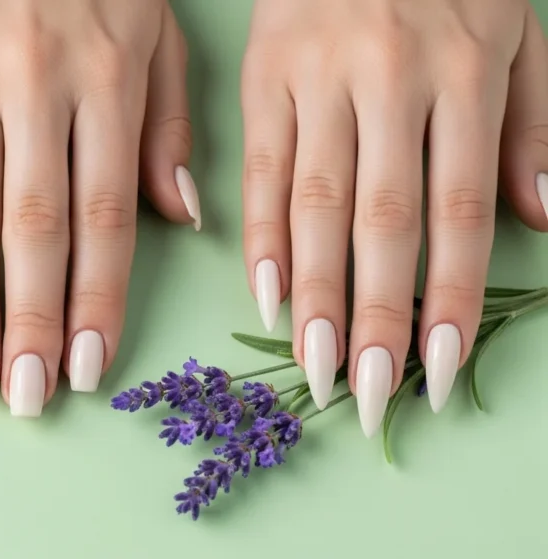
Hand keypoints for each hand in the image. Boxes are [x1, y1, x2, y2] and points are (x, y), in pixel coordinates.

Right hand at [0, 0, 198, 415]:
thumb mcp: (158, 27)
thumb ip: (168, 124)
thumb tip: (181, 219)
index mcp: (108, 80)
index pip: (103, 216)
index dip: (95, 300)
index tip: (85, 369)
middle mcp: (36, 87)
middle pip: (32, 228)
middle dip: (26, 321)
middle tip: (21, 396)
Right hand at [241, 0, 547, 434]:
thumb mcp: (518, 31)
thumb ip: (532, 125)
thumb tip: (538, 219)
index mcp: (463, 69)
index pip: (455, 208)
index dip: (449, 294)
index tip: (440, 367)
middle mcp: (387, 78)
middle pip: (380, 220)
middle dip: (373, 314)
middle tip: (365, 393)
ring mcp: (316, 78)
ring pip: (315, 203)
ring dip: (314, 293)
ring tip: (314, 365)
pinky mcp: (263, 76)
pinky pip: (260, 168)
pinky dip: (263, 235)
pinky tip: (265, 294)